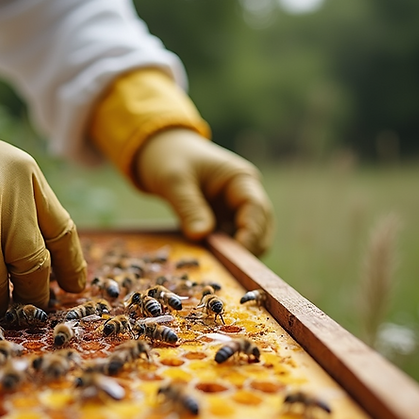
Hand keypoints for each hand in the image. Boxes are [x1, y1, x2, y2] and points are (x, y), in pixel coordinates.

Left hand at [135, 128, 273, 254]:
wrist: (158, 151)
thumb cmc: (168, 158)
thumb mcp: (174, 180)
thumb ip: (189, 207)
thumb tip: (202, 236)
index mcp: (241, 179)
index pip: (256, 210)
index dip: (250, 234)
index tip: (236, 256)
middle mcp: (244, 195)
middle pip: (260, 229)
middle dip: (247, 248)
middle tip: (225, 267)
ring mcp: (234, 210)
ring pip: (248, 239)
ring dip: (235, 253)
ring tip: (214, 264)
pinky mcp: (222, 222)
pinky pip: (229, 242)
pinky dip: (222, 253)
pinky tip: (208, 260)